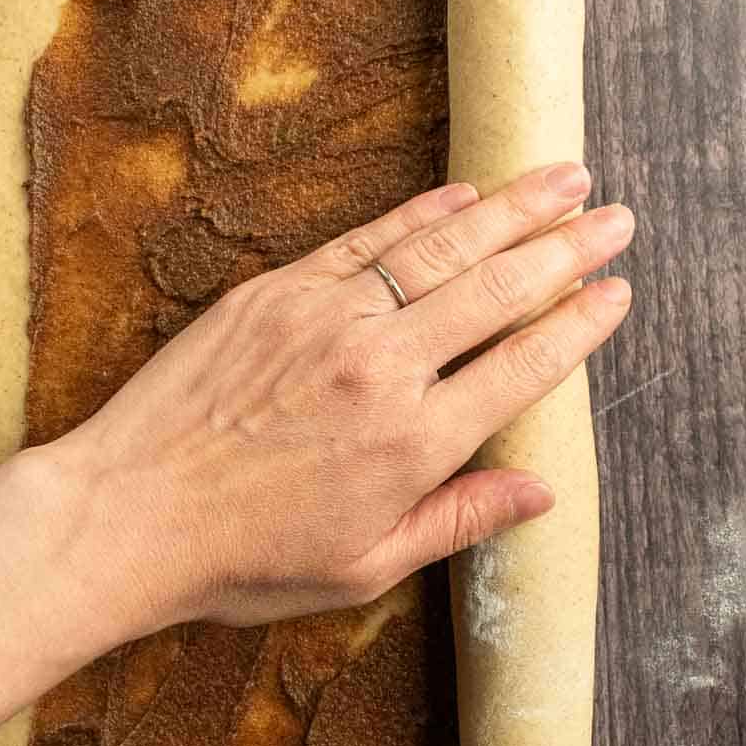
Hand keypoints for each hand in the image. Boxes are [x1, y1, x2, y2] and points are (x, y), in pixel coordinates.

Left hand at [45, 163, 633, 635]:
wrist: (126, 515)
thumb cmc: (242, 559)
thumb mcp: (363, 566)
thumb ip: (457, 520)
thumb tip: (541, 494)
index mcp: (414, 444)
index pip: (524, 365)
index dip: (580, 325)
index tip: (618, 292)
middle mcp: (382, 368)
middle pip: (498, 291)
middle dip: (568, 249)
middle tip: (620, 218)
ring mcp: (328, 318)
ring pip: (441, 249)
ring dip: (513, 210)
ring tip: (568, 179)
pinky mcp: (277, 290)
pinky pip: (368, 239)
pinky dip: (422, 212)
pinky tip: (466, 191)